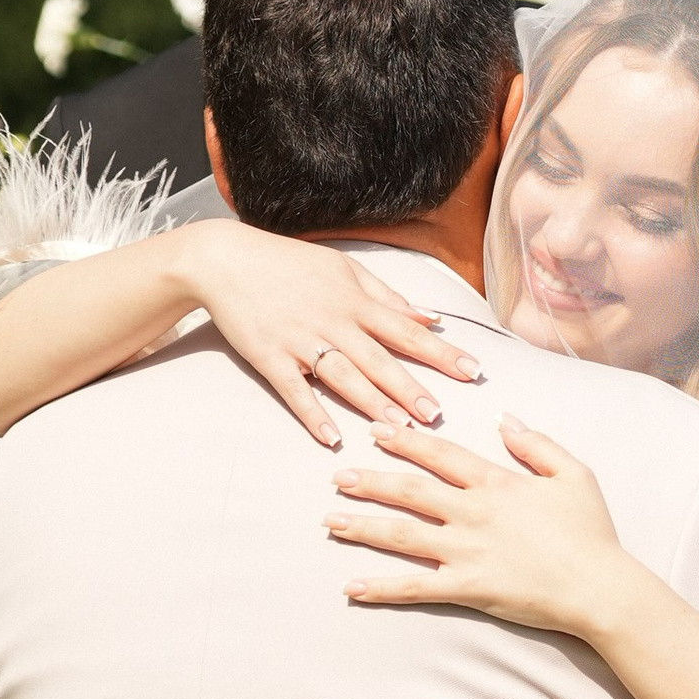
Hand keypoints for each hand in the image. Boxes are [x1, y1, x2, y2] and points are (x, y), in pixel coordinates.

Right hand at [182, 226, 480, 447]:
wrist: (226, 260)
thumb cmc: (291, 264)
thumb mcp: (345, 269)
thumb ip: (389, 296)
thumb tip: (431, 317)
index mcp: (355, 300)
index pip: (407, 330)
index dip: (441, 352)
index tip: (472, 371)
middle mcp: (333, 321)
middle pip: (378, 359)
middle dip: (409, 387)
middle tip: (437, 414)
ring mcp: (300, 340)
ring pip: (342, 376)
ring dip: (371, 403)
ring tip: (398, 428)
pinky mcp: (269, 357)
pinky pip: (295, 390)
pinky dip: (313, 414)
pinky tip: (331, 438)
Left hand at [328, 420, 632, 639]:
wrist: (600, 587)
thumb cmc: (591, 532)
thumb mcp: (574, 474)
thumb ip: (537, 444)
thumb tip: (505, 420)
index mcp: (496, 483)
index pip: (440, 454)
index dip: (406, 440)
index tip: (377, 430)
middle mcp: (473, 512)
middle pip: (410, 491)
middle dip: (371, 481)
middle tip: (337, 476)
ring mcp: (467, 550)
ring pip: (403, 534)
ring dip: (364, 526)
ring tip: (331, 521)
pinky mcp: (467, 587)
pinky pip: (415, 587)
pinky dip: (382, 588)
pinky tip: (352, 587)